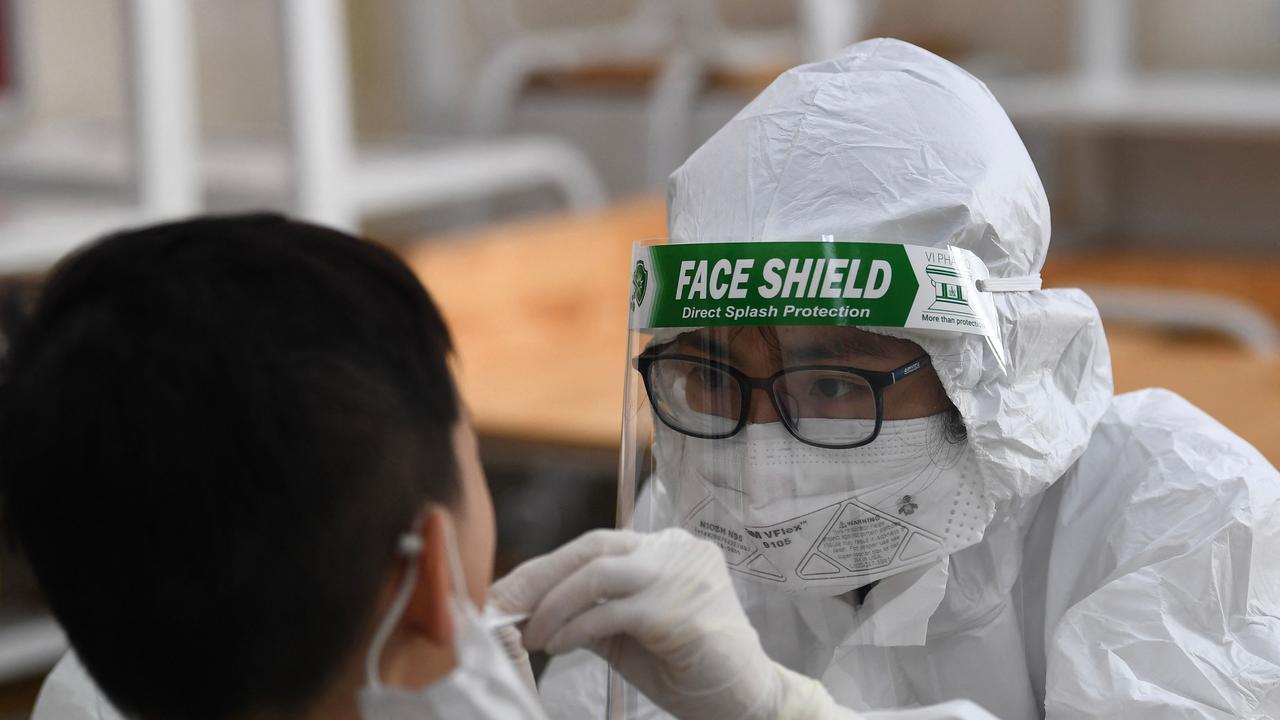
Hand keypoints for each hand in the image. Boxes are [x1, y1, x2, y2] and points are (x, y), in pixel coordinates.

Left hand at [490, 528, 855, 719]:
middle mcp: (676, 550)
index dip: (547, 567)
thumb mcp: (630, 632)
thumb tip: (529, 609)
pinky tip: (557, 647)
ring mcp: (680, 575)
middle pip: (592, 548)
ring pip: (597, 573)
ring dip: (552, 605)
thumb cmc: (688, 666)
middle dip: (539, 577)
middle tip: (502, 605)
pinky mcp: (678, 609)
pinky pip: (610, 613)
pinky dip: (575, 629)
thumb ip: (591, 612)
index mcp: (667, 547)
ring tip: (530, 635)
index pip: (596, 545)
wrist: (744, 700)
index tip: (509, 593)